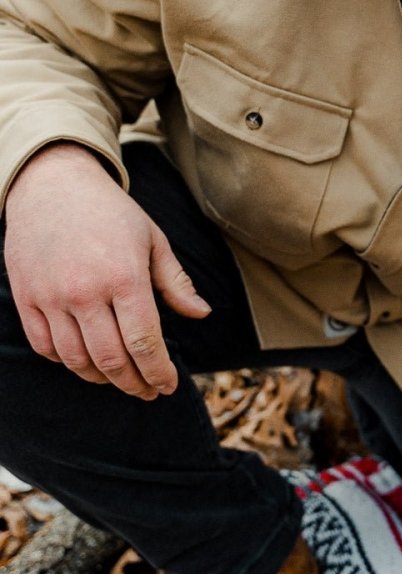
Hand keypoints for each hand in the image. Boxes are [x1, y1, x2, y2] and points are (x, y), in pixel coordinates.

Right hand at [4, 142, 210, 399]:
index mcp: (124, 276)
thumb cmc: (110, 212)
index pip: (144, 343)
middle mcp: (85, 291)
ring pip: (77, 360)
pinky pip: (45, 347)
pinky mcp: (27, 297)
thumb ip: (175, 282)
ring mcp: (51, 296)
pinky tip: (86, 361)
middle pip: (112, 360)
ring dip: (102, 378)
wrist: (52, 181)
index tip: (167, 385)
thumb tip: (202, 314)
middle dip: (134, 384)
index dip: (159, 372)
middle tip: (147, 392)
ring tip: (120, 379)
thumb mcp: (152, 239)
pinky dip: (67, 362)